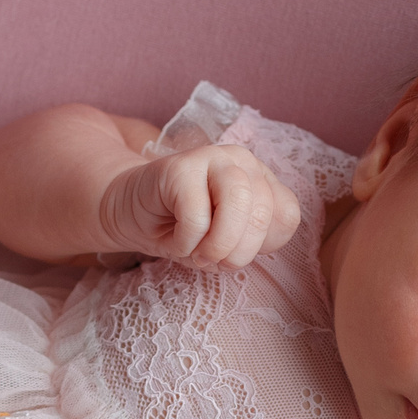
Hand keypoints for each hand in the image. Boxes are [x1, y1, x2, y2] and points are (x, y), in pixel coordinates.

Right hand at [98, 143, 302, 266]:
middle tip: (214, 261)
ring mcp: (212, 157)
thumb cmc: (182, 231)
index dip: (263, 246)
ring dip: (219, 244)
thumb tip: (246, 247)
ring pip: (238, 202)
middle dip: (240, 251)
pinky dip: (185, 243)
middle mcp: (242, 162)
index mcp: (261, 180)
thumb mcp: (225, 245)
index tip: (234, 252)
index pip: (286, 215)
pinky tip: (174, 238)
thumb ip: (250, 242)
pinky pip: (196, 216)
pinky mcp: (179, 166)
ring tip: (199, 255)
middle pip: (264, 210)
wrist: (131, 215)